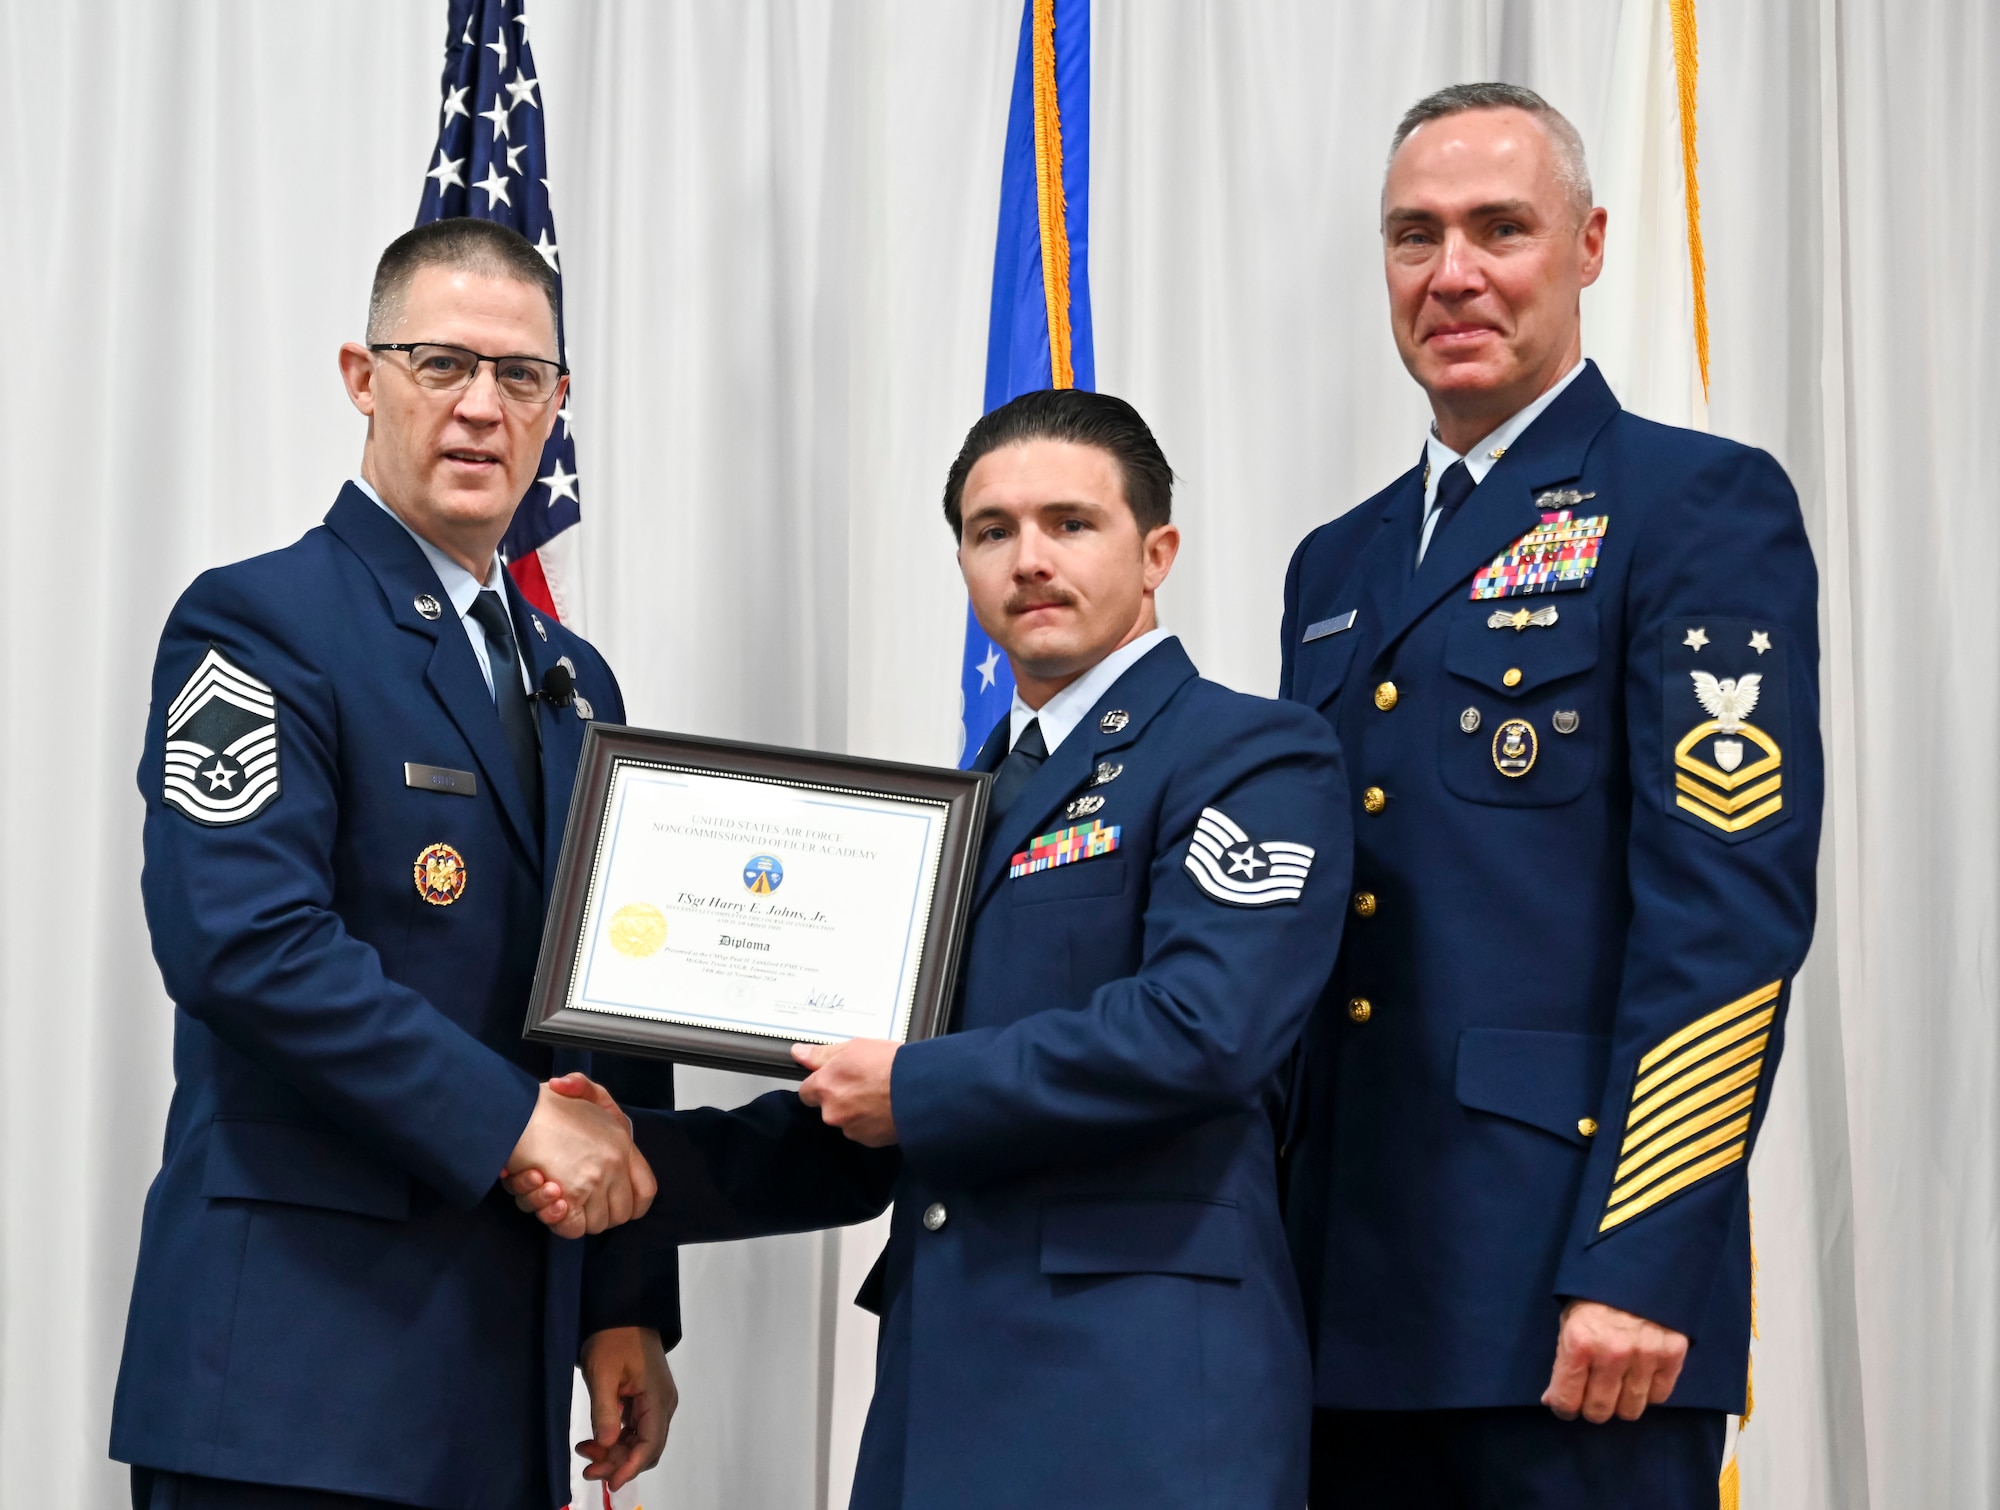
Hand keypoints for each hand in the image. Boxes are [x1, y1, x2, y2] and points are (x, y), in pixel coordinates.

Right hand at [502, 1074, 655, 1238]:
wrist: (516, 1111)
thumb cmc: (543, 1105)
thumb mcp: (576, 1088)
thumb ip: (582, 1087)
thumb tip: (564, 1086)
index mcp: (623, 1144)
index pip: (646, 1191)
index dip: (633, 1203)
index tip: (613, 1202)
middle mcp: (614, 1165)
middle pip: (620, 1214)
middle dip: (599, 1214)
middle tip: (574, 1200)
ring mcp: (594, 1182)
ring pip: (595, 1224)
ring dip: (573, 1215)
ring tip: (551, 1191)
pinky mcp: (569, 1196)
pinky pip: (572, 1227)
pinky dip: (559, 1221)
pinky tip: (550, 1201)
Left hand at [578, 1326, 675, 1489]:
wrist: (623, 1311)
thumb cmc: (613, 1339)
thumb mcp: (602, 1373)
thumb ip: (604, 1411)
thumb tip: (606, 1445)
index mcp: (658, 1398)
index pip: (650, 1444)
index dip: (630, 1467)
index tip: (609, 1482)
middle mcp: (663, 1404)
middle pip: (647, 1448)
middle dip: (619, 1462)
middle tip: (587, 1467)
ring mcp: (657, 1401)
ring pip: (640, 1440)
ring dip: (615, 1452)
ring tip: (584, 1451)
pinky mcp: (646, 1398)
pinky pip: (636, 1428)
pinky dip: (616, 1438)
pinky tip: (594, 1439)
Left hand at [792, 1038, 898, 1145]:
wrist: (921, 1091)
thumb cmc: (892, 1066)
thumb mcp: (855, 1047)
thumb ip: (822, 1054)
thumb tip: (800, 1053)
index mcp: (825, 1086)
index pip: (806, 1091)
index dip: (821, 1084)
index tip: (834, 1079)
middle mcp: (833, 1111)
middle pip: (827, 1107)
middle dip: (841, 1098)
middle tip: (863, 1083)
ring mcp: (851, 1128)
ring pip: (847, 1120)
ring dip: (857, 1111)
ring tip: (879, 1095)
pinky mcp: (869, 1141)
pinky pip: (865, 1131)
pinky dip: (872, 1123)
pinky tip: (886, 1108)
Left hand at [1542, 1298, 1688, 1422]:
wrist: (1639, 1264)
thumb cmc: (1595, 1293)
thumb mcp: (1569, 1321)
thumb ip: (1563, 1362)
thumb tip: (1553, 1400)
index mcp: (1579, 1341)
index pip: (1567, 1400)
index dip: (1564, 1407)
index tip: (1567, 1405)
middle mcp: (1612, 1352)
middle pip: (1600, 1410)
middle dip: (1593, 1407)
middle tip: (1593, 1394)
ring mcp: (1645, 1355)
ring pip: (1631, 1410)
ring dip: (1622, 1403)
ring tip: (1618, 1384)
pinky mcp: (1672, 1354)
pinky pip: (1659, 1396)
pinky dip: (1649, 1392)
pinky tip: (1640, 1375)